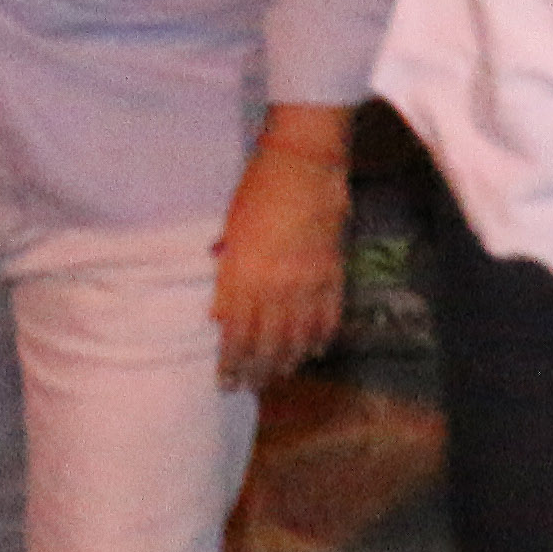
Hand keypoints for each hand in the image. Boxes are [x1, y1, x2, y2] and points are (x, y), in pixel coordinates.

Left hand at [211, 135, 350, 390]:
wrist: (304, 164)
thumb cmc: (257, 190)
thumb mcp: (230, 230)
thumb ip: (227, 274)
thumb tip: (219, 314)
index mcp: (243, 275)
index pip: (236, 335)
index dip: (230, 364)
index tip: (225, 382)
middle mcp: (275, 287)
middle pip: (266, 345)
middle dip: (256, 372)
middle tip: (249, 387)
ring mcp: (307, 284)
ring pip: (297, 339)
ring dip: (286, 362)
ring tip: (277, 375)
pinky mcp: (333, 274)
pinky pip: (327, 319)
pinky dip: (319, 340)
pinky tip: (312, 352)